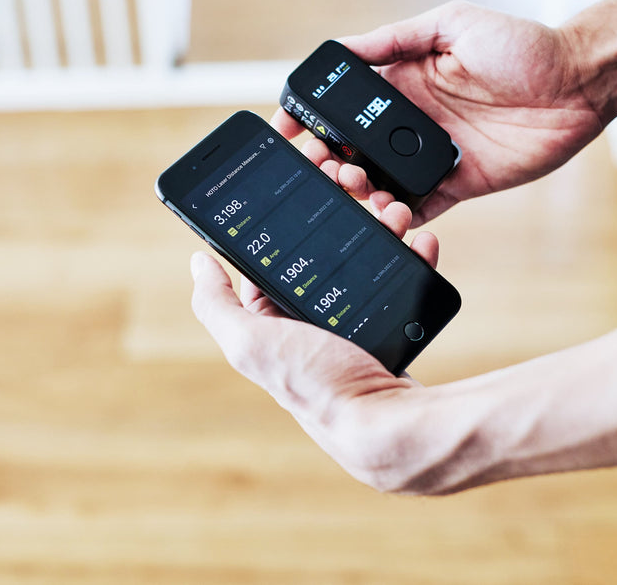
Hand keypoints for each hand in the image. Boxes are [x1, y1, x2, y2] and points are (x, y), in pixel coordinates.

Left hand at [189, 202, 438, 491]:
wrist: (390, 424)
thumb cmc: (318, 387)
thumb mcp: (251, 342)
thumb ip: (217, 306)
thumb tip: (197, 263)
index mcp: (272, 326)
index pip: (268, 264)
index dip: (281, 228)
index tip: (301, 192)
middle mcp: (310, 328)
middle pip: (322, 258)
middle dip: (340, 224)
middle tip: (357, 194)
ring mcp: (355, 328)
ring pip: (365, 264)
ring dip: (381, 233)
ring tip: (394, 215)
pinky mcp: (394, 330)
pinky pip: (403, 283)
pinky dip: (412, 259)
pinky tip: (419, 245)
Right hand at [272, 0, 603, 225]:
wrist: (577, 83)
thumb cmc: (521, 46)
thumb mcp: (452, 24)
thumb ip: (396, 39)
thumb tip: (343, 47)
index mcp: (403, 84)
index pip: (345, 105)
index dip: (313, 118)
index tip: (288, 128)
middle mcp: (410, 123)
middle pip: (353, 149)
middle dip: (327, 159)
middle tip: (322, 163)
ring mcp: (430, 158)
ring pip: (378, 183)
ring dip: (358, 189)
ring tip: (355, 184)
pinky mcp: (457, 186)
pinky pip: (419, 209)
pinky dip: (398, 219)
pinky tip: (387, 216)